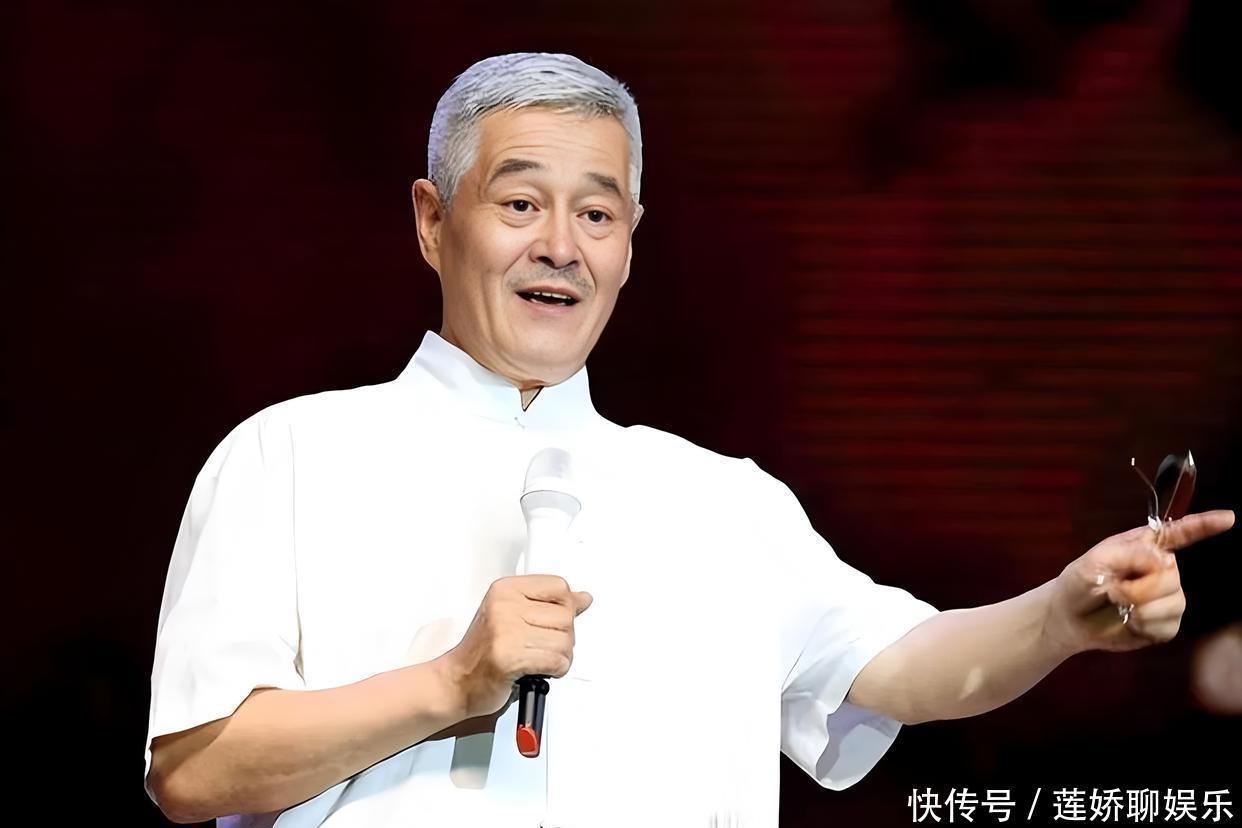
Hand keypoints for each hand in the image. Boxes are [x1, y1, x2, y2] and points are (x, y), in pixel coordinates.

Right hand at [439, 575, 592, 719]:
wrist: (456, 682)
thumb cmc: (483, 652)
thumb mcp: (515, 616)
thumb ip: (550, 605)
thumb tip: (584, 598)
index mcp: (506, 589)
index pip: (559, 587)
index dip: (565, 608)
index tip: (551, 622)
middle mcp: (505, 606)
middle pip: (566, 615)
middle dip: (563, 637)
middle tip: (542, 647)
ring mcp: (506, 631)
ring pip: (565, 641)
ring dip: (560, 657)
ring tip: (540, 660)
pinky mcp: (509, 658)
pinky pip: (557, 661)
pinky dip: (556, 670)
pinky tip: (539, 671)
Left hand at [1044, 510, 1234, 655]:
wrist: (1070, 617)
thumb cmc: (1080, 583)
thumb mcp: (1095, 560)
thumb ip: (1129, 554)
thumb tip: (1162, 561)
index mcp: (1147, 546)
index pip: (1182, 533)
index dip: (1206, 525)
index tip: (1228, 518)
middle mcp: (1164, 569)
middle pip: (1172, 575)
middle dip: (1139, 588)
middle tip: (1112, 592)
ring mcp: (1169, 596)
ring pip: (1174, 601)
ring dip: (1140, 608)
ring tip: (1119, 605)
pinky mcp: (1167, 622)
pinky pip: (1168, 625)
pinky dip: (1144, 626)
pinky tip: (1130, 622)